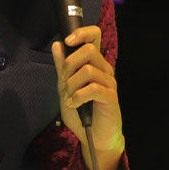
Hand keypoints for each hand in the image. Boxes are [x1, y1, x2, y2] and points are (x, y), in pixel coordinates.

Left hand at [53, 25, 123, 169]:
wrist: (94, 136)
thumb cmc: (82, 112)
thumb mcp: (65, 88)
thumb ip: (62, 68)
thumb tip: (58, 45)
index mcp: (94, 64)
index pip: (94, 36)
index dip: (82, 33)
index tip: (68, 41)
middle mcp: (104, 69)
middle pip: (88, 50)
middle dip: (69, 65)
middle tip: (64, 82)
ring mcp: (109, 82)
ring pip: (88, 70)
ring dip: (71, 85)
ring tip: (68, 98)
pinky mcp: (111, 97)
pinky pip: (93, 88)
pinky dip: (77, 96)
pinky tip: (73, 104)